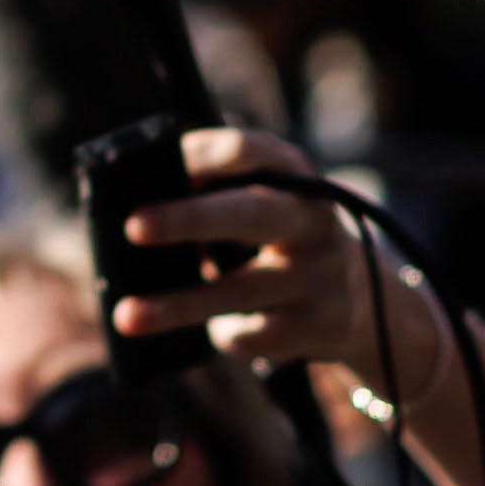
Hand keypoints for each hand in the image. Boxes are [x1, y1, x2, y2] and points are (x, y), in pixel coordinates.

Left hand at [101, 127, 414, 382]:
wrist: (359, 299)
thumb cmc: (277, 237)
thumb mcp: (262, 200)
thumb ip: (211, 192)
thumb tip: (133, 205)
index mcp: (293, 177)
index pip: (251, 151)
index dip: (205, 155)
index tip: (164, 163)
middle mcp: (311, 222)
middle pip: (251, 213)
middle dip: (190, 218)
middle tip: (133, 227)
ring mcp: (317, 277)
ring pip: (239, 291)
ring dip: (177, 305)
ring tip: (125, 316)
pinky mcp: (313, 327)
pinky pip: (248, 333)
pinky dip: (221, 332)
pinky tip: (217, 328)